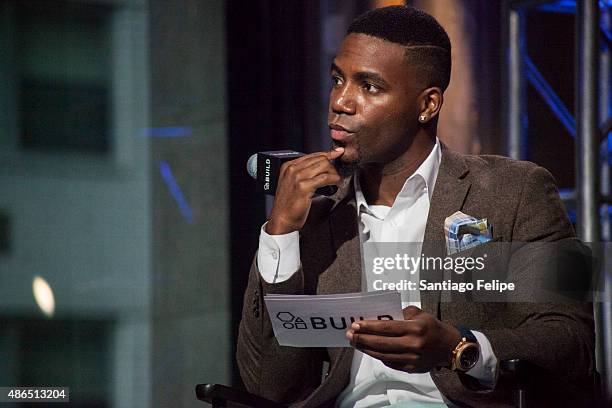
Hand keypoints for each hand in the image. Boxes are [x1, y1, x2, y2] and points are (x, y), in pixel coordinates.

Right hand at [266, 148, 343, 234]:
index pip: (312, 155)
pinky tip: (336, 183)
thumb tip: (320, 167)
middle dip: (332, 165)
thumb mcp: (292, 184)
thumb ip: (302, 174)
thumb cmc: (288, 204)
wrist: (282, 219)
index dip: (327, 153)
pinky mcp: (303, 186)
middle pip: (319, 159)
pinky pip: (325, 177)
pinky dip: (334, 179)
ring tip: (337, 179)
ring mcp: (297, 177)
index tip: (337, 153)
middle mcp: (292, 169)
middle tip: (337, 173)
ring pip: (323, 165)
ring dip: (334, 172)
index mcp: (288, 166)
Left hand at [346, 306, 461, 372]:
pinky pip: (390, 363)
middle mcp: (413, 344)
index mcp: (415, 328)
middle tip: (350, 335)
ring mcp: (412, 358)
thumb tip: (382, 315)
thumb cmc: (433, 327)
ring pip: (383, 355)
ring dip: (367, 349)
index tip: (356, 325)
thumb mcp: (420, 314)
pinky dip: (379, 357)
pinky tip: (370, 350)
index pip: (386, 327)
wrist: (450, 347)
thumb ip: (402, 313)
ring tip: (356, 343)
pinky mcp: (411, 368)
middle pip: (381, 343)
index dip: (369, 327)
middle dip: (362, 339)